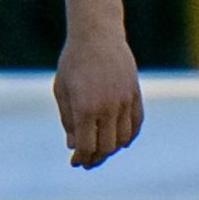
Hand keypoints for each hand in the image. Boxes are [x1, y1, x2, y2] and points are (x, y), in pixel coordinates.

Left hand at [53, 29, 142, 167]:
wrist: (97, 37)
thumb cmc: (73, 64)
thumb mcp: (62, 91)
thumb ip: (68, 120)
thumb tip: (73, 145)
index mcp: (85, 108)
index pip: (87, 145)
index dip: (81, 157)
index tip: (75, 162)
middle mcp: (108, 107)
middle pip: (106, 146)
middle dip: (95, 158)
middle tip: (86, 162)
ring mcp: (125, 101)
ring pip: (123, 138)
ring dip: (112, 149)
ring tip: (100, 151)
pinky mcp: (136, 95)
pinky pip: (136, 124)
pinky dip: (128, 136)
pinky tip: (118, 140)